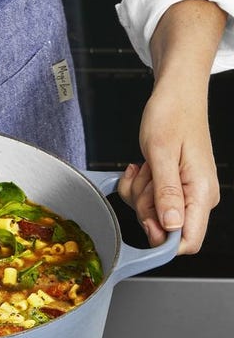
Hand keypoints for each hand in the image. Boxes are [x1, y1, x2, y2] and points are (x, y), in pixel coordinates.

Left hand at [117, 85, 219, 254]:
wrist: (175, 96)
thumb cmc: (172, 116)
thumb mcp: (161, 155)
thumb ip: (166, 193)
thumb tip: (171, 226)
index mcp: (201, 193)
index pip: (189, 241)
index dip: (163, 239)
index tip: (146, 219)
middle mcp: (197, 197)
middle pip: (163, 229)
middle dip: (144, 206)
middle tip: (146, 176)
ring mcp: (184, 193)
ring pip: (151, 214)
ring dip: (139, 192)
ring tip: (147, 166)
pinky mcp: (173, 187)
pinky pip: (146, 200)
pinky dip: (137, 185)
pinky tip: (142, 167)